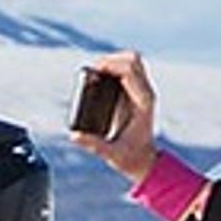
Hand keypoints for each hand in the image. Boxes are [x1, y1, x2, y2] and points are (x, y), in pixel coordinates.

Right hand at [77, 51, 161, 183]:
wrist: (144, 161)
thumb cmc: (130, 158)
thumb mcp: (111, 154)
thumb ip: (94, 145)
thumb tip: (74, 136)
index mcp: (143, 103)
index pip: (130, 71)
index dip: (110, 65)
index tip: (92, 71)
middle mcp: (146, 93)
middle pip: (133, 59)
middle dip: (111, 60)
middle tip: (92, 71)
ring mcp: (143, 91)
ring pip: (132, 61)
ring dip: (113, 61)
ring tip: (94, 72)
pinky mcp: (137, 93)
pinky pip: (128, 70)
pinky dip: (114, 68)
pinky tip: (100, 77)